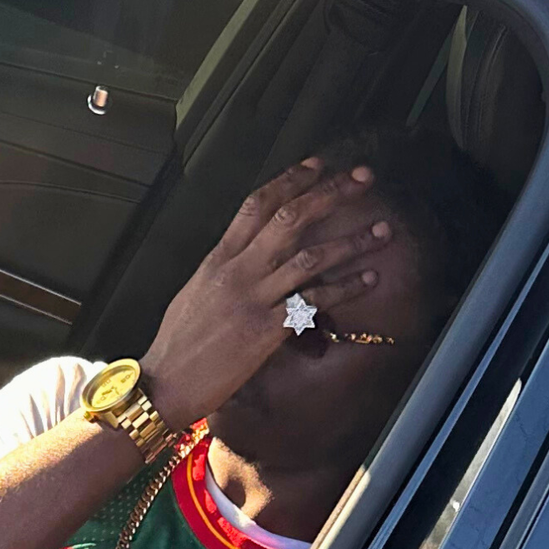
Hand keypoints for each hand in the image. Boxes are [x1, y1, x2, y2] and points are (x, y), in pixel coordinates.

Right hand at [143, 160, 392, 429]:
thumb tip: (244, 257)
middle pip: (290, 218)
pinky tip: (368, 279)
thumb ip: (222, 271)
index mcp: (218, 260)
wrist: (164, 383)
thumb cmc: (176, 345)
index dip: (291, 180)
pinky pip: (313, 302)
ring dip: (352, 241)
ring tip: (383, 230)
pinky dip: (345, 288)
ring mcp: (252, 299)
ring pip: (310, 257)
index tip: (318, 165)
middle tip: (363, 179)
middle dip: (331, 193)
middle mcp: (237, 272)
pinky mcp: (265, 331)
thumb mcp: (194, 294)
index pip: (257, 205)